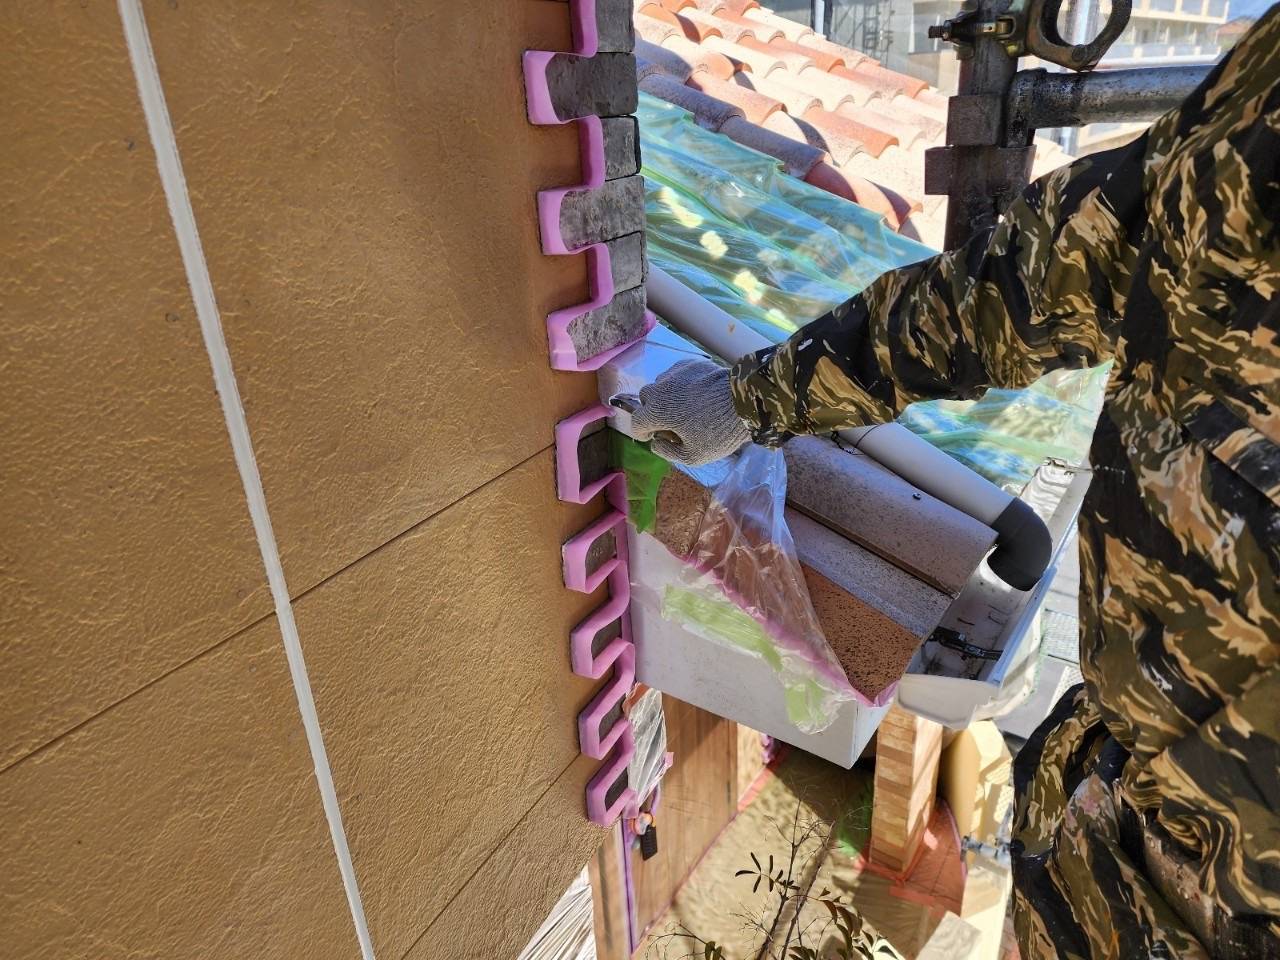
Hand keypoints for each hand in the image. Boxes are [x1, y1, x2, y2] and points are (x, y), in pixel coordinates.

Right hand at [619, 358, 751, 465]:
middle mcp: (660, 389)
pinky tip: (696, 393)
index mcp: (657, 412)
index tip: (652, 437)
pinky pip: (677, 374)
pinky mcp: (691, 363)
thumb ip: (668, 452)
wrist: (746, 401)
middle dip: (652, 412)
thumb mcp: (693, 456)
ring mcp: (675, 373)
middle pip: (646, 399)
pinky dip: (680, 384)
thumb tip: (656, 443)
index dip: (642, 433)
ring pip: (661, 385)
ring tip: (684, 407)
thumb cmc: (719, 432)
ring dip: (666, 396)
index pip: (637, 422)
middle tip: (670, 423)